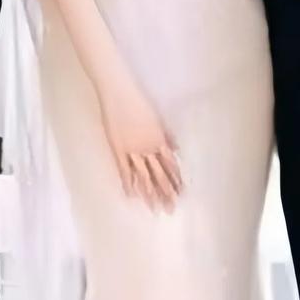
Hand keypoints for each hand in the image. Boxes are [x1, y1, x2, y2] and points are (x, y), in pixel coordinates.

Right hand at [98, 80, 181, 212]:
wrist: (118, 91)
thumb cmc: (137, 100)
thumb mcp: (156, 117)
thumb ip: (166, 134)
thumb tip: (175, 148)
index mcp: (159, 138)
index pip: (170, 165)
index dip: (175, 179)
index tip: (181, 193)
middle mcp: (148, 146)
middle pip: (159, 174)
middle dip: (166, 193)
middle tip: (171, 209)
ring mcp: (133, 149)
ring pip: (144, 176)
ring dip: (150, 193)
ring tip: (155, 209)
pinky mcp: (118, 148)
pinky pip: (124, 170)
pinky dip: (128, 183)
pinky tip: (132, 196)